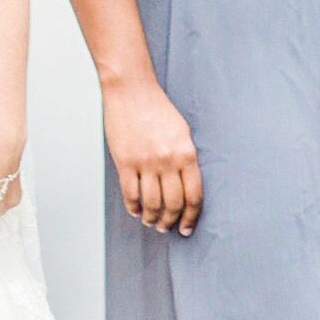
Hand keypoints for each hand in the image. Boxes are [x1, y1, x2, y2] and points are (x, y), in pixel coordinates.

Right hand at [102, 76, 197, 233]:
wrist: (132, 91)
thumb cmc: (157, 110)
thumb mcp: (182, 132)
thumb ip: (185, 159)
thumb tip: (185, 188)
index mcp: (186, 153)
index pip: (193, 196)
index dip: (191, 217)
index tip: (187, 228)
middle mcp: (168, 160)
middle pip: (172, 204)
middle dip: (170, 222)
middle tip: (167, 228)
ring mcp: (146, 162)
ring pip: (151, 203)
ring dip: (152, 218)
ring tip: (151, 222)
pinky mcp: (126, 162)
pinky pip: (131, 194)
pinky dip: (134, 208)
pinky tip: (136, 211)